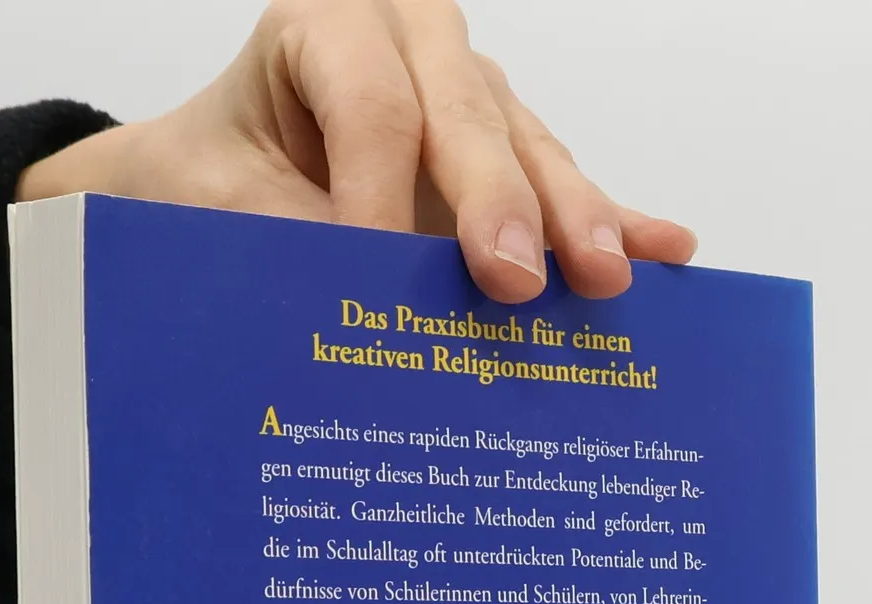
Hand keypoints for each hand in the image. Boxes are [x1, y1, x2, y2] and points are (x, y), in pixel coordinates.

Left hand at [16, 0, 696, 302]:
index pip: (372, 106)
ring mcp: (468, 91)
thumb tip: (355, 308)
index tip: (375, 276)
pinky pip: (562, 181)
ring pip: (525, 146)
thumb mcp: (219, 208)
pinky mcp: (503, 148)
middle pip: (466, 116)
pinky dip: (613, 220)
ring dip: (570, 218)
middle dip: (496, 204)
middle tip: (514, 282)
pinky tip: (667, 249)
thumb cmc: (209, 184)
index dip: (377, 194)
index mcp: (325, 24)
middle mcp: (410, 38)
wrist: (204, 180)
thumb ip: (286, 240)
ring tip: (605, 278)